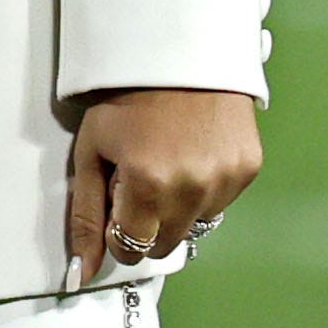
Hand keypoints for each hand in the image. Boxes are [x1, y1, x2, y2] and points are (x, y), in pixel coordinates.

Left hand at [69, 86, 259, 282]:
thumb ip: (86, 215)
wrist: (177, 54)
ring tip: (165, 161)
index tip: (115, 205)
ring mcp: (226, 182)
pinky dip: (203, 190)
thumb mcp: (92, 152)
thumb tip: (79, 272)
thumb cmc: (125, 99)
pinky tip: (191, 155)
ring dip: (176, 208)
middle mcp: (193, 190)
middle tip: (137, 180)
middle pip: (164, 244)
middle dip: (146, 223)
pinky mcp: (248, 171)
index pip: (131, 248)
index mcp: (148, 185)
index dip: (117, 231)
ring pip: (195, 226)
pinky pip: (220, 203)